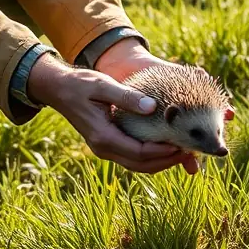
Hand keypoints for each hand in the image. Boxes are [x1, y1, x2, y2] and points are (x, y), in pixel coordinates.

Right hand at [93, 39, 235, 166]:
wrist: (58, 89)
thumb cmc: (80, 84)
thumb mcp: (103, 85)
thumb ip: (128, 97)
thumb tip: (153, 107)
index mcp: (103, 136)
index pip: (140, 152)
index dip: (163, 152)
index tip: (183, 144)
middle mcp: (103, 148)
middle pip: (141, 165)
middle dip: (167, 161)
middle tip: (191, 152)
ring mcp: (105, 148)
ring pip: (138, 164)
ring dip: (161, 161)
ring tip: (184, 151)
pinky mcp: (108, 144)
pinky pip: (133, 157)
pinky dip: (151, 156)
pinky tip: (166, 145)